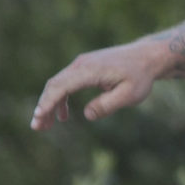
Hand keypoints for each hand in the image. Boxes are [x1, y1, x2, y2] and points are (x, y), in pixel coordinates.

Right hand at [33, 40, 165, 129]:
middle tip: (37, 127)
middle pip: (54, 85)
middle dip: (43, 106)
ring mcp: (81, 64)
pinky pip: (66, 83)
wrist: (147, 57)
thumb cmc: (140, 76)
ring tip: (46, 126)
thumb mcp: (129, 95)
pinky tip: (63, 116)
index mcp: (90, 70)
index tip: (39, 117)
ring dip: (50, 104)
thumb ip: (107, 105)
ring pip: (58, 84)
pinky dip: (60, 99)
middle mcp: (81, 64)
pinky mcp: (84, 68)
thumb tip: (87, 115)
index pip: (62, 86)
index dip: (48, 102)